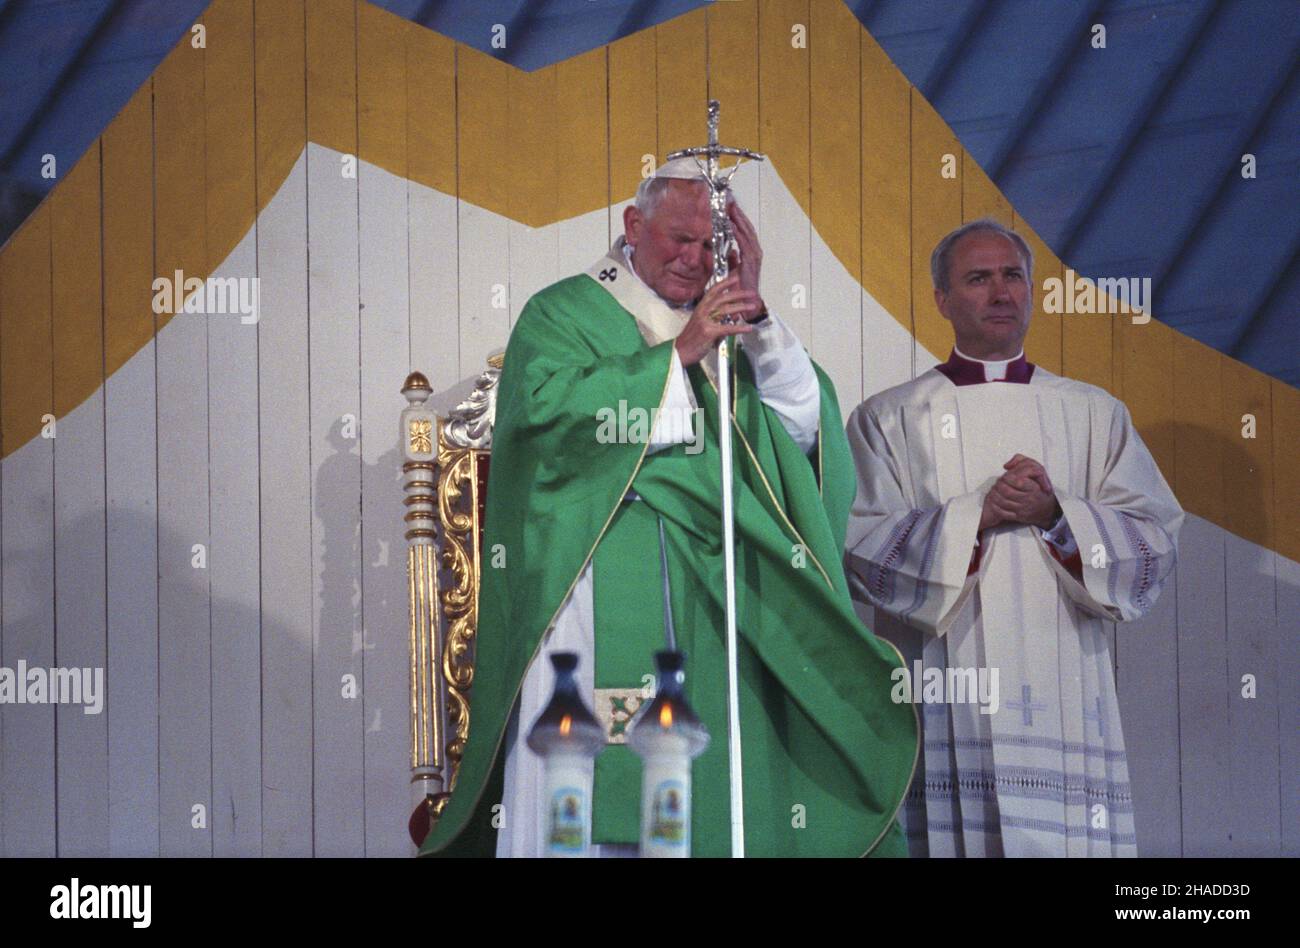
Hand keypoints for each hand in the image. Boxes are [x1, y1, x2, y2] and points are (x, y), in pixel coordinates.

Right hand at [674, 274, 757, 366]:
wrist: (679, 351)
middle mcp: (702, 312)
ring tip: (752, 306)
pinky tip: (748, 328)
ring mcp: (705, 321)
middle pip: (722, 297)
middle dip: (738, 294)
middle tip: (750, 292)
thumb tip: (732, 319)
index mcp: (700, 308)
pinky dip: (740, 328)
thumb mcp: (701, 324)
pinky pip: (728, 328)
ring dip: (741, 306)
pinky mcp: (709, 332)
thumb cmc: (690, 340)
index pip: (713, 291)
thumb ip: (716, 319)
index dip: (725, 283)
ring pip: (726, 309)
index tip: (735, 278)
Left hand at [725, 201, 764, 320]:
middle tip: (730, 202)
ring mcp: (755, 255)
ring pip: (747, 232)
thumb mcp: (733, 270)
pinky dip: (738, 233)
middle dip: (738, 214)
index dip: (738, 218)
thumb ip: (732, 260)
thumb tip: (731, 251)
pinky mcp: (751, 260)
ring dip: (739, 219)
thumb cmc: (740, 287)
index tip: (730, 207)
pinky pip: (744, 242)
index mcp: (750, 252)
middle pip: (747, 227)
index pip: (744, 231)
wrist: (747, 301)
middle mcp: (755, 251)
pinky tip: (732, 224)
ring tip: (731, 208)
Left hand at [979, 454, 1058, 530]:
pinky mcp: (1018, 517)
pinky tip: (994, 500)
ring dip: (995, 494)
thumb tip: (1007, 466)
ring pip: (1002, 501)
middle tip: (998, 482)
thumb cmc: (1040, 488)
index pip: (1018, 481)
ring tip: (995, 489)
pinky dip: (995, 506)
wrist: (1047, 510)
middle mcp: (1029, 499)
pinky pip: (1002, 513)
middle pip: (1007, 491)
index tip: (1006, 475)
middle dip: (999, 485)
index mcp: (1035, 488)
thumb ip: (1022, 461)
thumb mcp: (1037, 470)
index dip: (1008, 477)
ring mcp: (1023, 509)